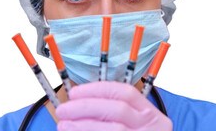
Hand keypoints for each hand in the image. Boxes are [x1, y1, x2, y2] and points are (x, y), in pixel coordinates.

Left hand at [56, 81, 172, 130]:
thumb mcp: (134, 127)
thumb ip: (112, 115)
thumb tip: (79, 104)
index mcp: (151, 115)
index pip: (126, 93)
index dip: (98, 90)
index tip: (75, 93)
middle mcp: (151, 128)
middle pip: (118, 109)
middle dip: (86, 106)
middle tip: (64, 109)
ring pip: (115, 129)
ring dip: (84, 125)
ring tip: (64, 125)